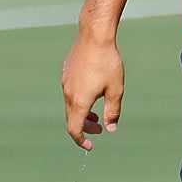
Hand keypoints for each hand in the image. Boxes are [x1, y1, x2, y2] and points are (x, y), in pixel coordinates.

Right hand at [62, 35, 124, 150]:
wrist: (94, 36)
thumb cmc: (108, 62)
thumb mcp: (116, 89)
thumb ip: (113, 111)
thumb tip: (111, 129)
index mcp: (78, 101)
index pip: (74, 129)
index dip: (82, 140)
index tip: (91, 145)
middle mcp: (68, 94)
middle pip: (72, 118)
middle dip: (86, 126)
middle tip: (101, 127)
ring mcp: (65, 82)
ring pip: (71, 105)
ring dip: (83, 113)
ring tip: (96, 113)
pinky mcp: (66, 73)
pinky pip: (70, 92)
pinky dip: (79, 100)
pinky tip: (93, 91)